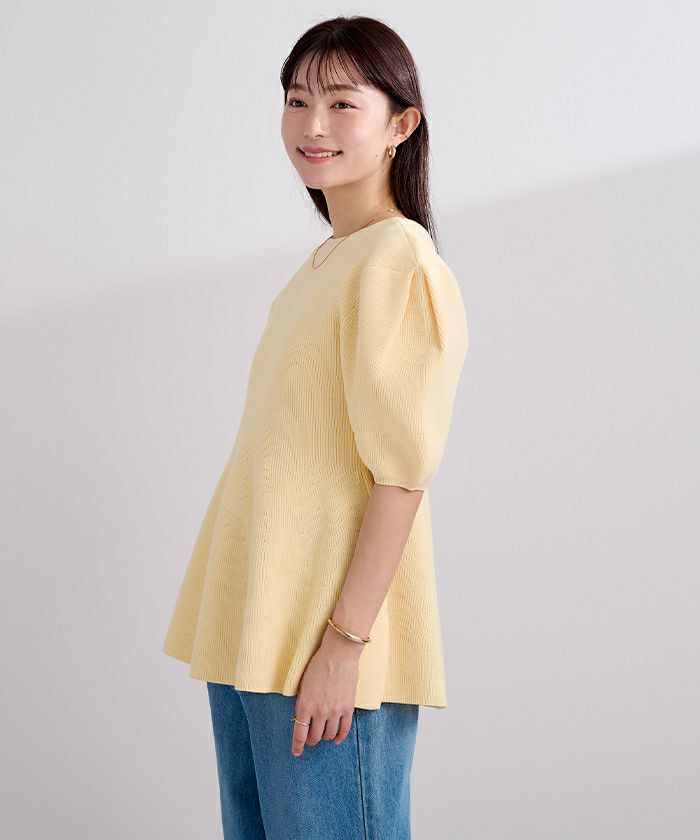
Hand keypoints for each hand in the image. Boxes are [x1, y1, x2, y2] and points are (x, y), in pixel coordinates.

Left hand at [291, 626, 362, 756]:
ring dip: (325, 737)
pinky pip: (344, 729)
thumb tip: (303, 717)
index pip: (300, 733)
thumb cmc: (319, 664)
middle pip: (315, 737)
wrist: (339, 653)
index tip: (297, 752)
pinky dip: (340, 737)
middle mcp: (319, 711)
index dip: (297, 746)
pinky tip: (336, 739)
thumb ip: (303, 702)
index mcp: (305, 705)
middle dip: (311, 741)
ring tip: (323, 734)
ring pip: (329, 735)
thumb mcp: (303, 684)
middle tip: (311, 739)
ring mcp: (335, 711)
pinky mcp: (348, 708)